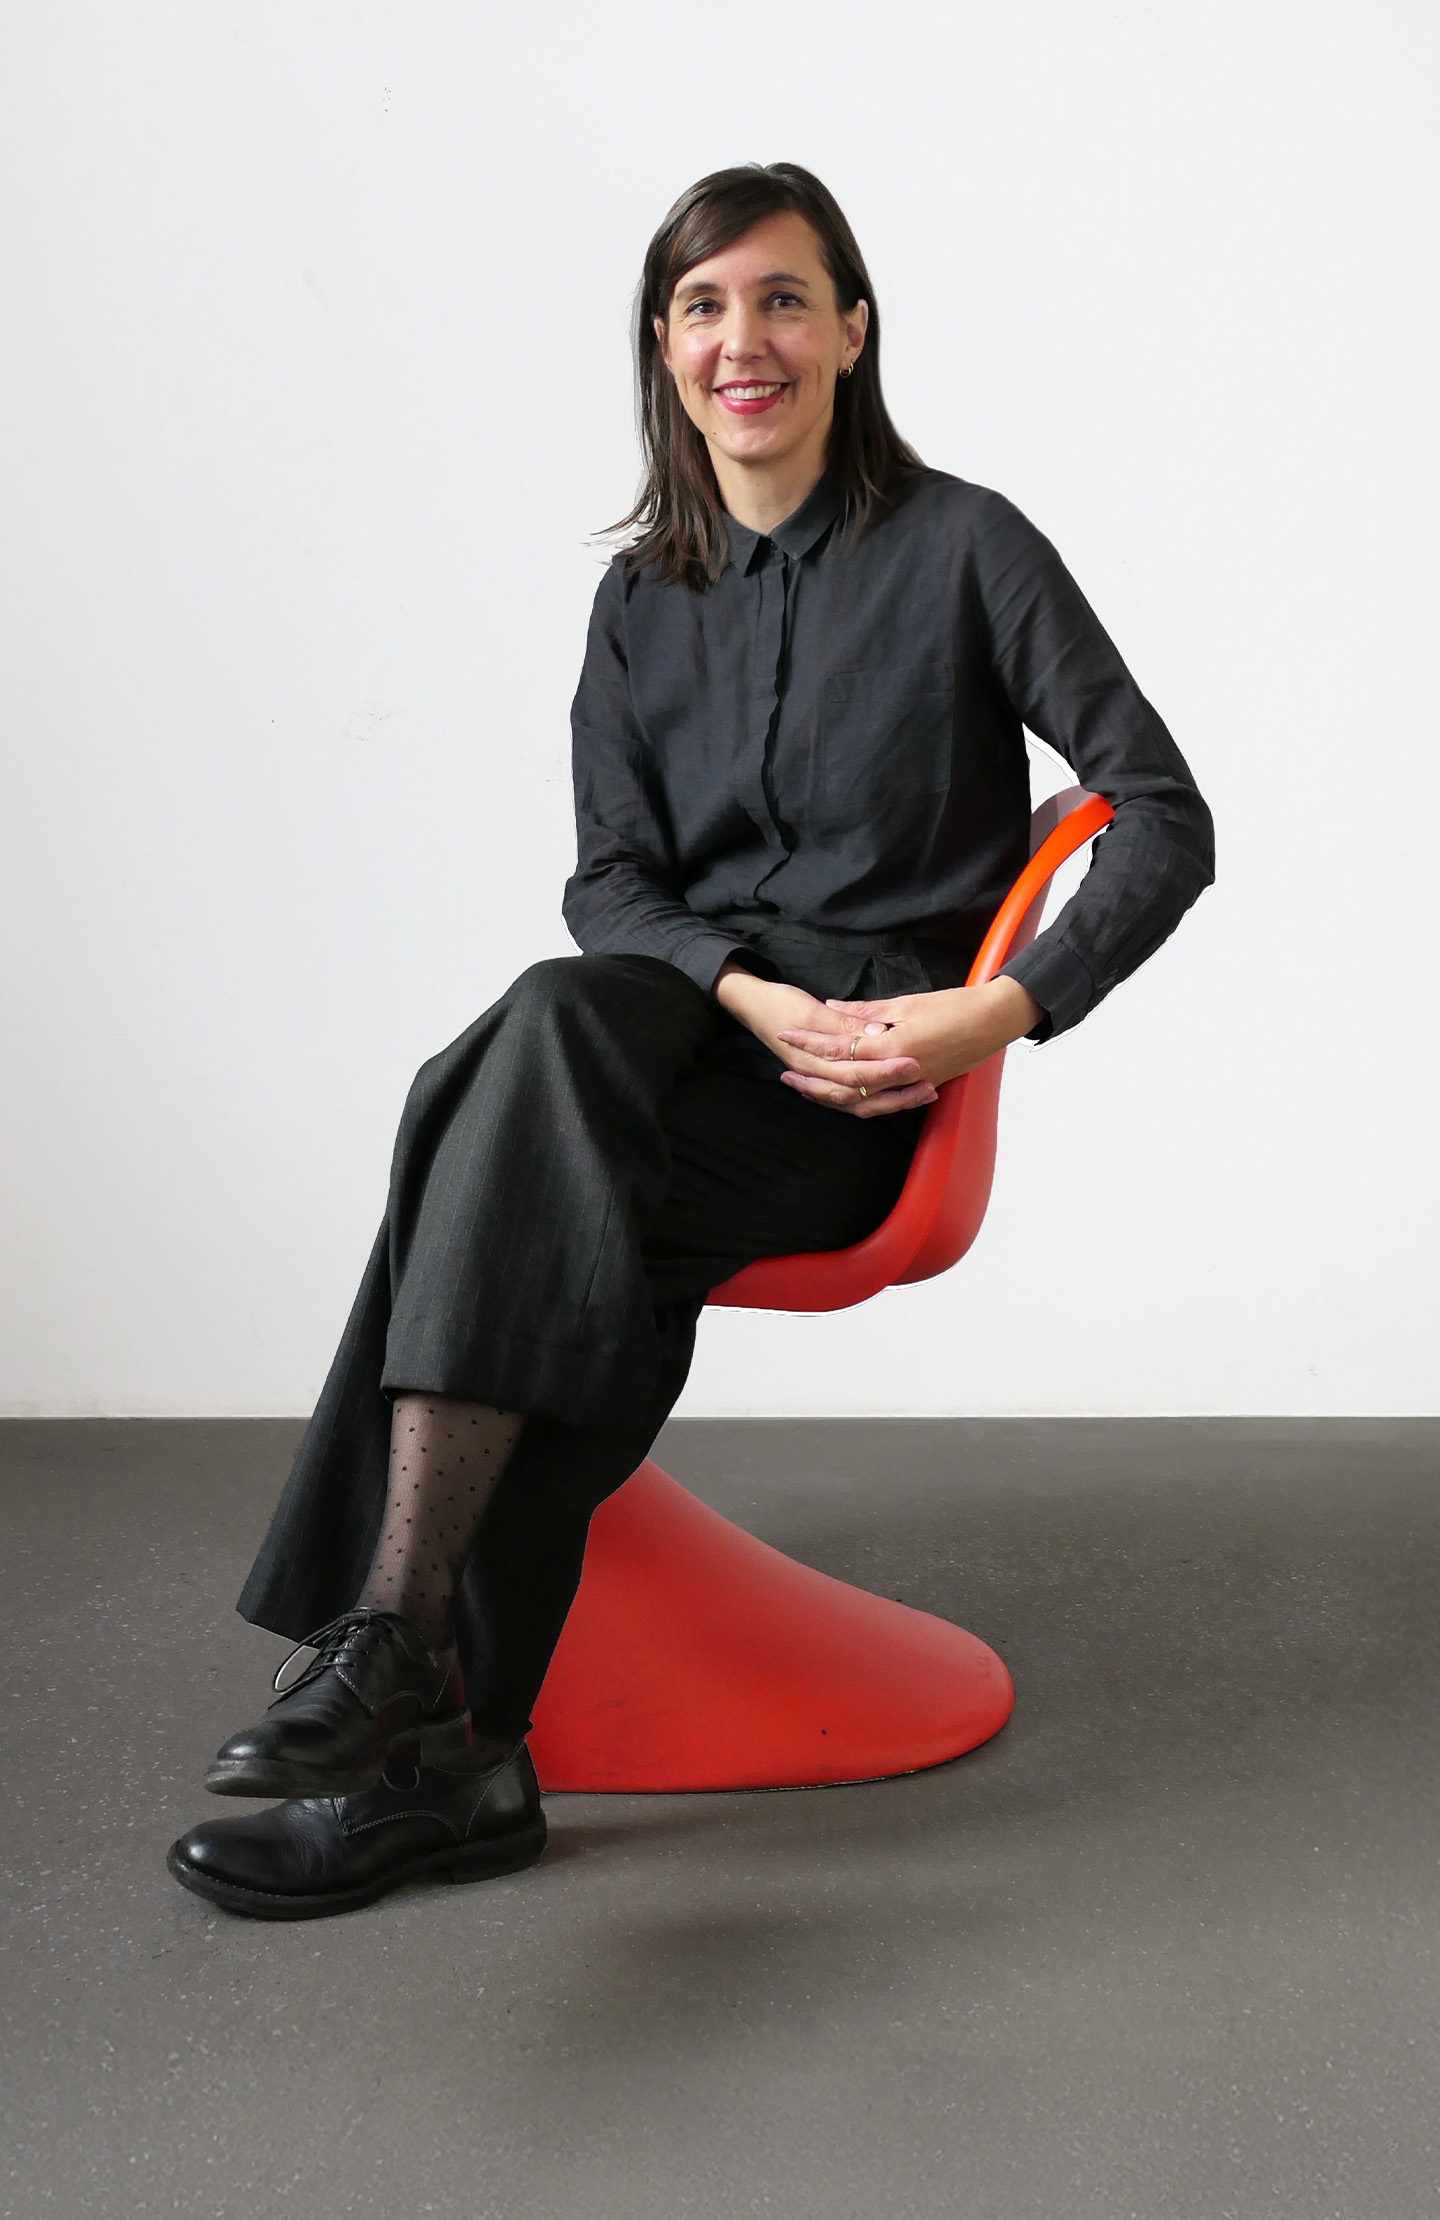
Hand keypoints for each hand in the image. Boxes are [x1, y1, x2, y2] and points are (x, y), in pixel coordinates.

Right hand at [713, 960, 937, 1118]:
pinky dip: (873, 1101)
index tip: (914, 1063)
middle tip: (927, 1085)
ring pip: (857, 1102)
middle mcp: (815, 1075)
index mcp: (812, 1058)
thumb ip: (843, 1023)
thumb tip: (876, 1031)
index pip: (855, 1072)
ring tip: (920, 1094)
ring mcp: (817, 1079)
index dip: (885, 1070)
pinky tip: (893, 1098)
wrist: (750, 1005)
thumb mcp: (809, 1008)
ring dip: (890, 1101)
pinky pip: (848, 1100)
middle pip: (861, 1094)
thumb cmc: (779, 1002)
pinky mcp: (821, 1077)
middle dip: (895, 1093)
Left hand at [774, 977, 1042, 1114]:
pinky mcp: (922, 1088)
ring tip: (808, 1090)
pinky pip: (884, 1104)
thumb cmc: (954, 1005)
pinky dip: (861, 1103)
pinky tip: (845, 1098)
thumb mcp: (906, 1003)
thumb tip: (832, 1007)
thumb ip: (866, 1011)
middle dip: (812, 1079)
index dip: (810, 1042)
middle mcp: (899, 1071)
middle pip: (844, 1083)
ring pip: (862, 1101)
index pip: (840, 1048)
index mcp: (893, 1045)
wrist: (994, 1020)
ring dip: (832, 1097)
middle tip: (785, 1074)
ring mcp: (911, 1084)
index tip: (785, 1035)